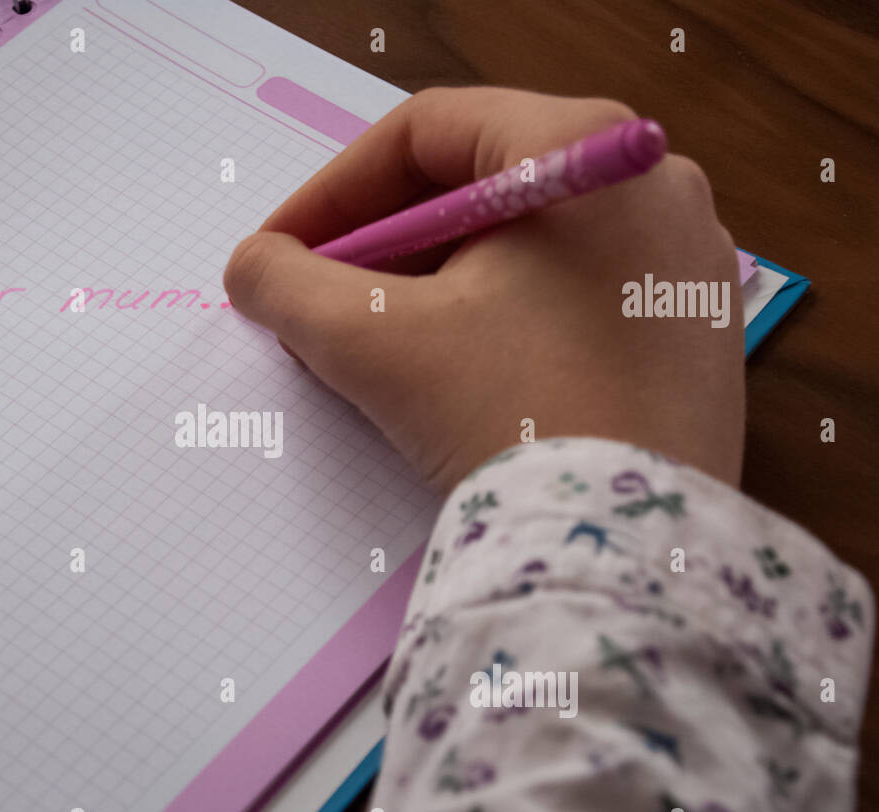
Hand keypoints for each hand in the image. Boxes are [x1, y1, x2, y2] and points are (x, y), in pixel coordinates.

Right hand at [223, 87, 744, 495]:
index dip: (331, 190)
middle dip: (378, 245)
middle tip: (317, 303)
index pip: (426, 133)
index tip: (277, 251)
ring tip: (371, 348)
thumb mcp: (375, 343)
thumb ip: (290, 286)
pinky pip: (565, 293)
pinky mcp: (684, 328)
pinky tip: (446, 374)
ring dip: (428, 285)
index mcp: (584, 151)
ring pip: (519, 244)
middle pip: (475, 184)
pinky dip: (493, 317)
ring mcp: (678, 258)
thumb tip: (254, 268)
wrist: (625, 552)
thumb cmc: (513, 419)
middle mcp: (649, 184)